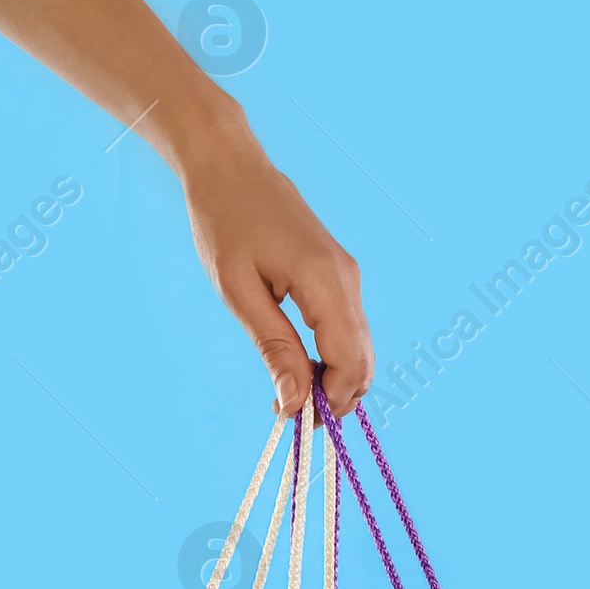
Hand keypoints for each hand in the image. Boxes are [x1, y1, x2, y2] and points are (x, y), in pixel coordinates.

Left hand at [180, 102, 373, 418]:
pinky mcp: (340, 276)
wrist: (232, 167)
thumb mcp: (240, 293)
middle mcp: (348, 280)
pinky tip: (300, 364)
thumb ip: (274, 347)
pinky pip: (349, 330)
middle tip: (292, 415)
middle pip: (363, 359)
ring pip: (360, 348)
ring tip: (291, 394)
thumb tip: (295, 402)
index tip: (295, 420)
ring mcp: (348, 277)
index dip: (329, 399)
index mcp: (324, 281)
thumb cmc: (225, 223)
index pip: (348, 360)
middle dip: (336, 397)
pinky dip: (332, 357)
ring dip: (334, 379)